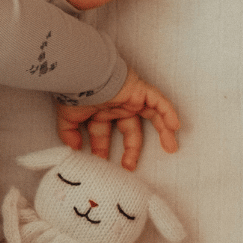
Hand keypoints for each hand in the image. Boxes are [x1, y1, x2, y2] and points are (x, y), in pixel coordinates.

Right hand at [56, 68, 179, 170]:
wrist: (84, 74)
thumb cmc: (75, 93)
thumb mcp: (68, 118)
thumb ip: (69, 134)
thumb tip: (74, 148)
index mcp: (100, 112)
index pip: (105, 134)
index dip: (103, 149)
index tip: (102, 162)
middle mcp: (117, 106)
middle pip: (130, 130)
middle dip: (132, 150)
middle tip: (129, 167)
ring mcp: (131, 98)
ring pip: (152, 116)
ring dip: (163, 132)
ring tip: (171, 149)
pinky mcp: (140, 90)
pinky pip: (160, 102)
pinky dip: (169, 113)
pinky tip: (175, 127)